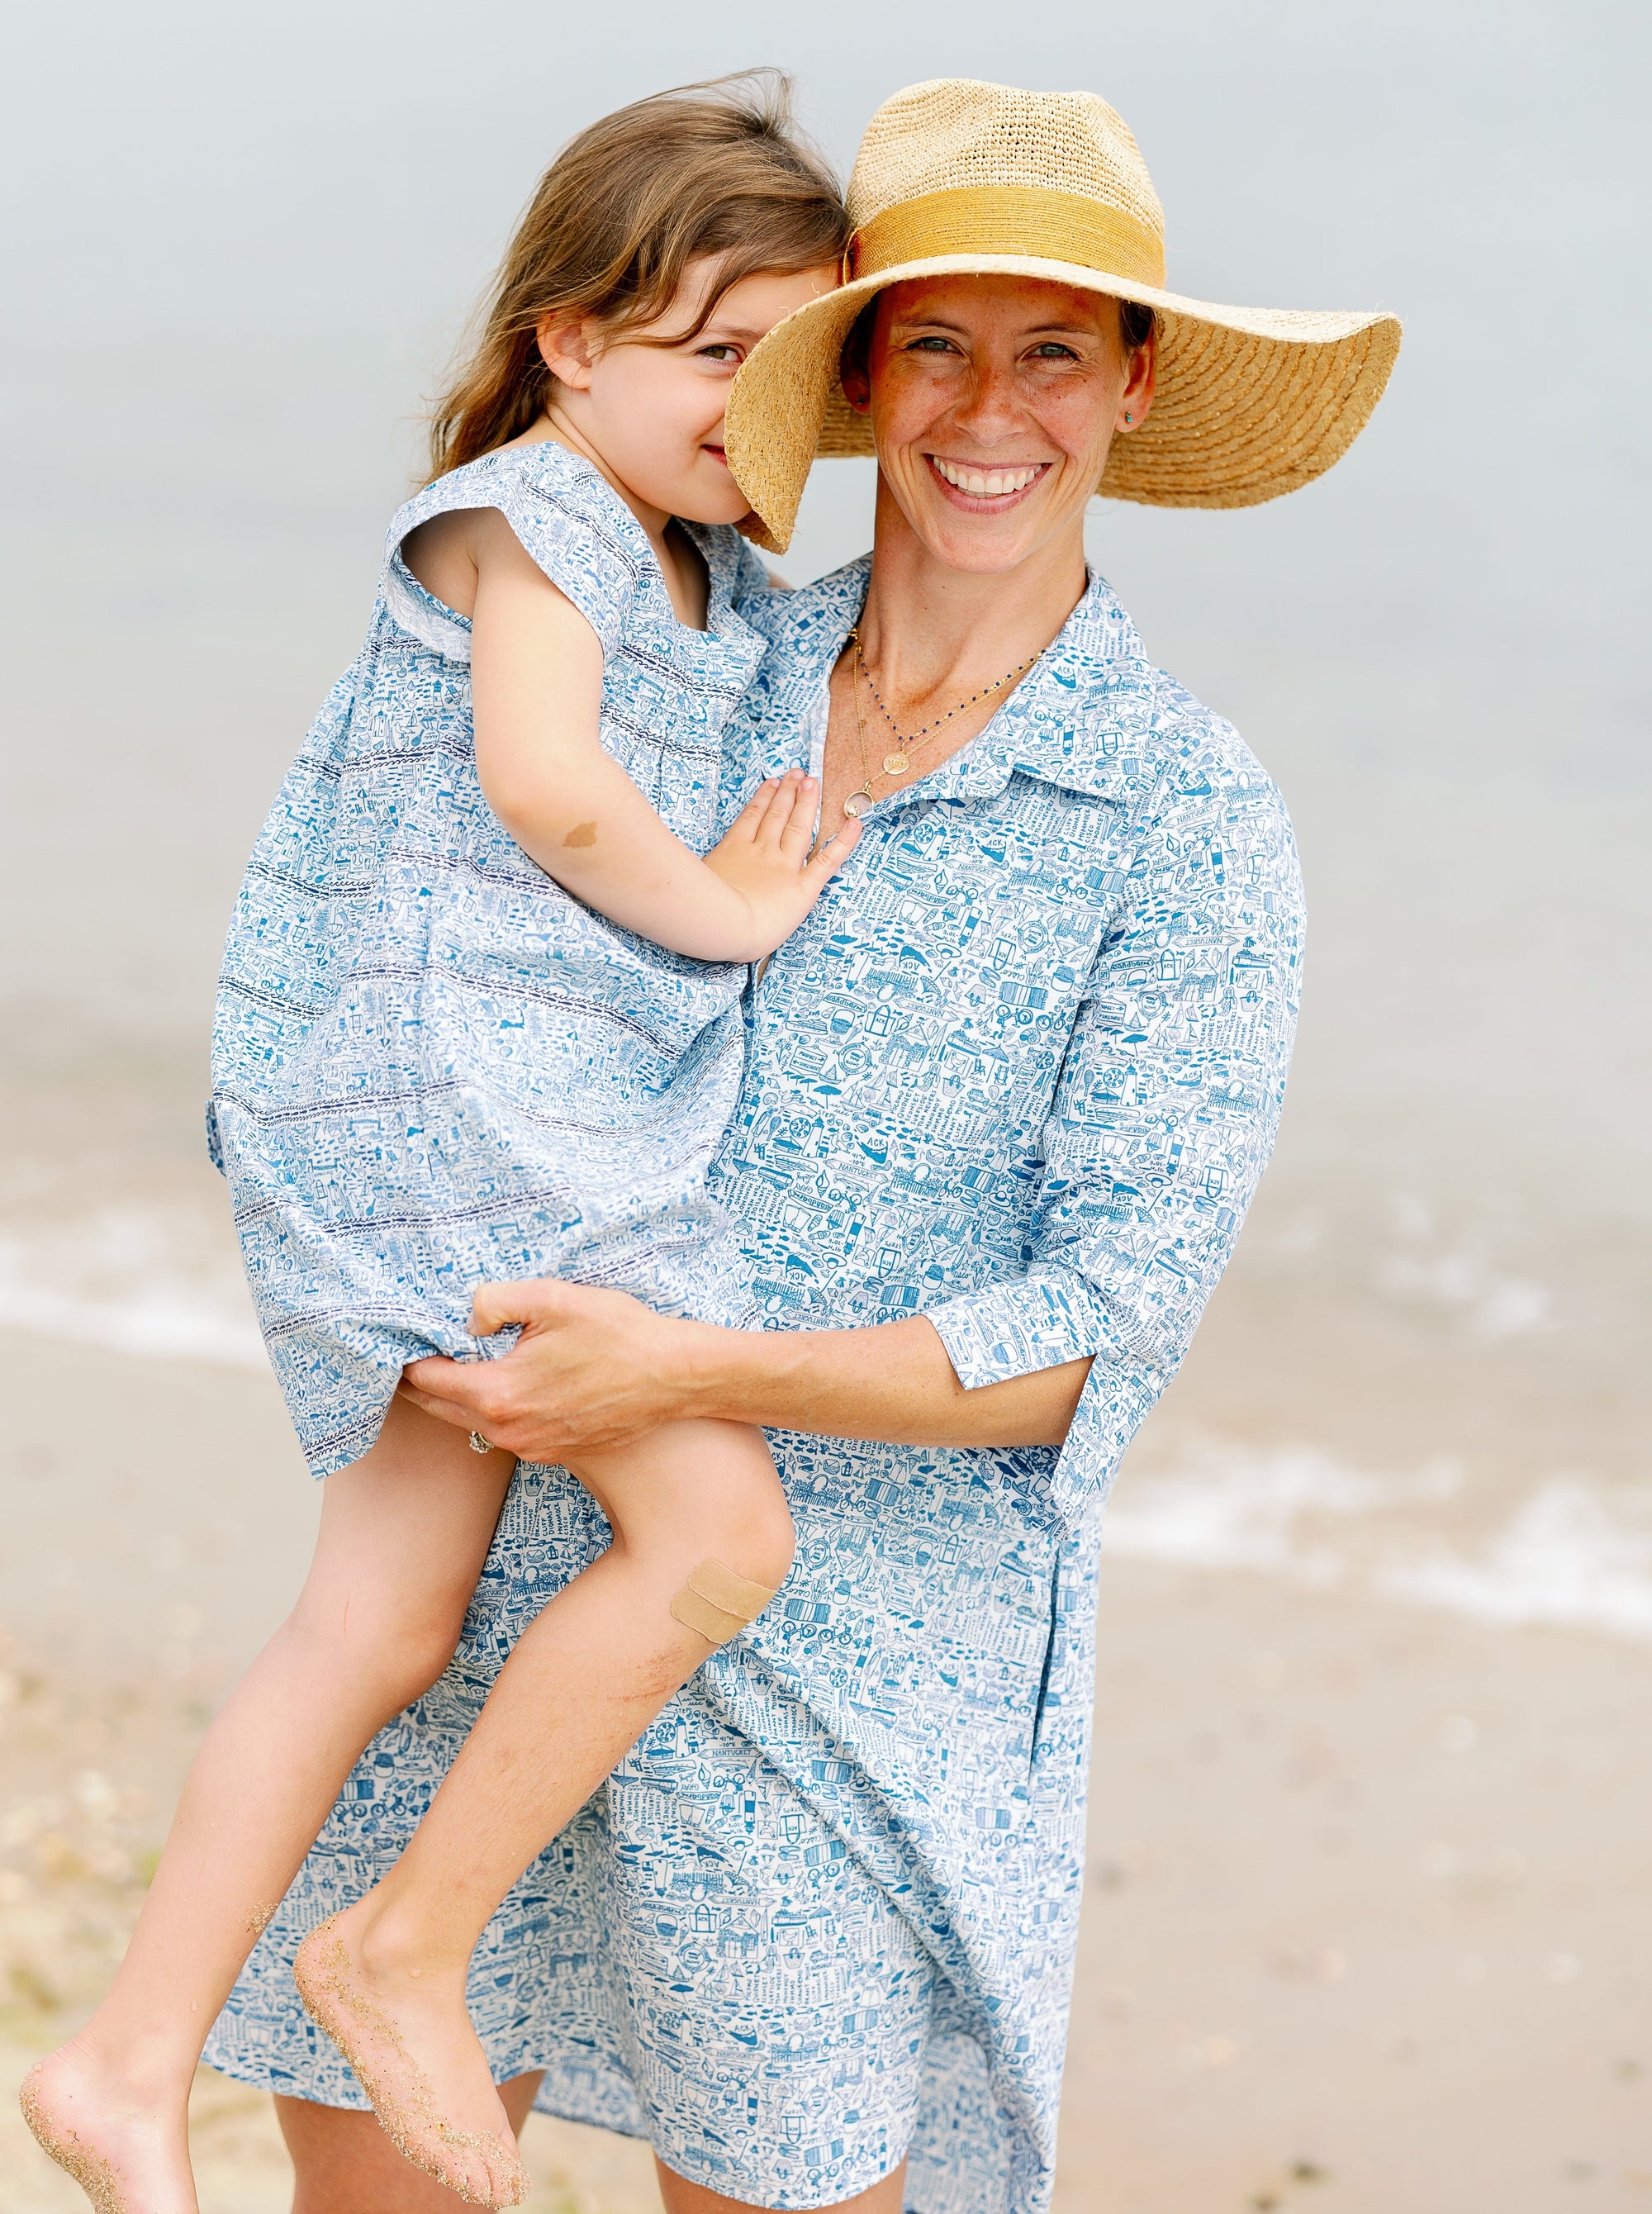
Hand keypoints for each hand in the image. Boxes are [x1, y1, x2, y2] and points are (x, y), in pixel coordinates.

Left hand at [400, 1279, 706, 1461]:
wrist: (675, 1377)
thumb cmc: (619, 1334)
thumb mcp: (553, 1298)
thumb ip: (495, 1300)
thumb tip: (466, 1317)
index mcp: (499, 1393)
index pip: (425, 1382)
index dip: (405, 1359)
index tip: (396, 1338)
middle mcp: (508, 1430)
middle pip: (439, 1409)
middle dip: (421, 1381)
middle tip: (411, 1351)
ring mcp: (532, 1447)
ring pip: (471, 1423)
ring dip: (458, 1396)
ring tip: (455, 1362)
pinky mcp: (554, 1452)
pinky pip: (505, 1431)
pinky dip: (493, 1409)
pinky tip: (506, 1381)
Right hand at [703, 770, 859, 957]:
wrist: (722, 924)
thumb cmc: (701, 911)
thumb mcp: (696, 880)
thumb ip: (705, 870)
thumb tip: (702, 870)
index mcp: (734, 850)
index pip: (753, 816)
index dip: (764, 797)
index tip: (772, 782)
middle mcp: (762, 852)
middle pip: (777, 815)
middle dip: (789, 792)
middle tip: (798, 774)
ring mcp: (784, 866)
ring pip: (798, 828)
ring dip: (806, 803)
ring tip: (812, 783)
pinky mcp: (804, 887)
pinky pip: (828, 860)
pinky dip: (844, 842)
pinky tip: (855, 824)